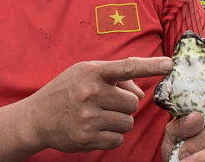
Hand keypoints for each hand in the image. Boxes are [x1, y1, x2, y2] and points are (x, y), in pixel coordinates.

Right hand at [23, 57, 172, 152]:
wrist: (36, 118)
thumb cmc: (65, 91)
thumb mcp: (85, 74)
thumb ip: (116, 78)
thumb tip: (140, 94)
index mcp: (92, 73)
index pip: (126, 67)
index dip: (150, 66)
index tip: (169, 64)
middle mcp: (90, 93)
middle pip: (133, 103)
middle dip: (125, 105)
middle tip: (106, 104)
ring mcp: (88, 117)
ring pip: (127, 122)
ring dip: (119, 121)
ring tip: (98, 116)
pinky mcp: (87, 138)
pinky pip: (118, 139)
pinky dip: (111, 136)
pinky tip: (94, 129)